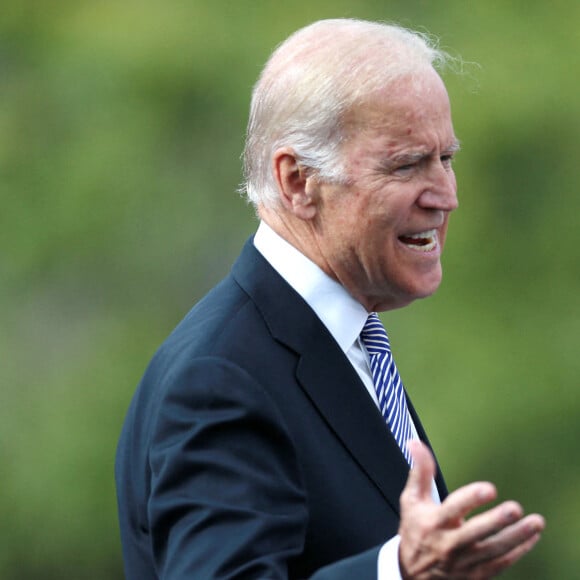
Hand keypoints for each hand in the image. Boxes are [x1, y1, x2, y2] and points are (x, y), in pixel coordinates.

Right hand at [398, 440, 544, 578]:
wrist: (413, 574)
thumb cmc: (415, 530)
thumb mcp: (411, 500)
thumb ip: (419, 471)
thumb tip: (416, 443)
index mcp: (434, 522)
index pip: (453, 509)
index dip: (471, 498)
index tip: (489, 489)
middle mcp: (449, 543)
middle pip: (476, 532)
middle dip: (497, 521)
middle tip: (515, 508)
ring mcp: (465, 561)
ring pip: (494, 549)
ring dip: (517, 536)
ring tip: (535, 522)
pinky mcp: (477, 574)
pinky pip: (501, 563)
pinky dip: (519, 551)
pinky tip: (531, 537)